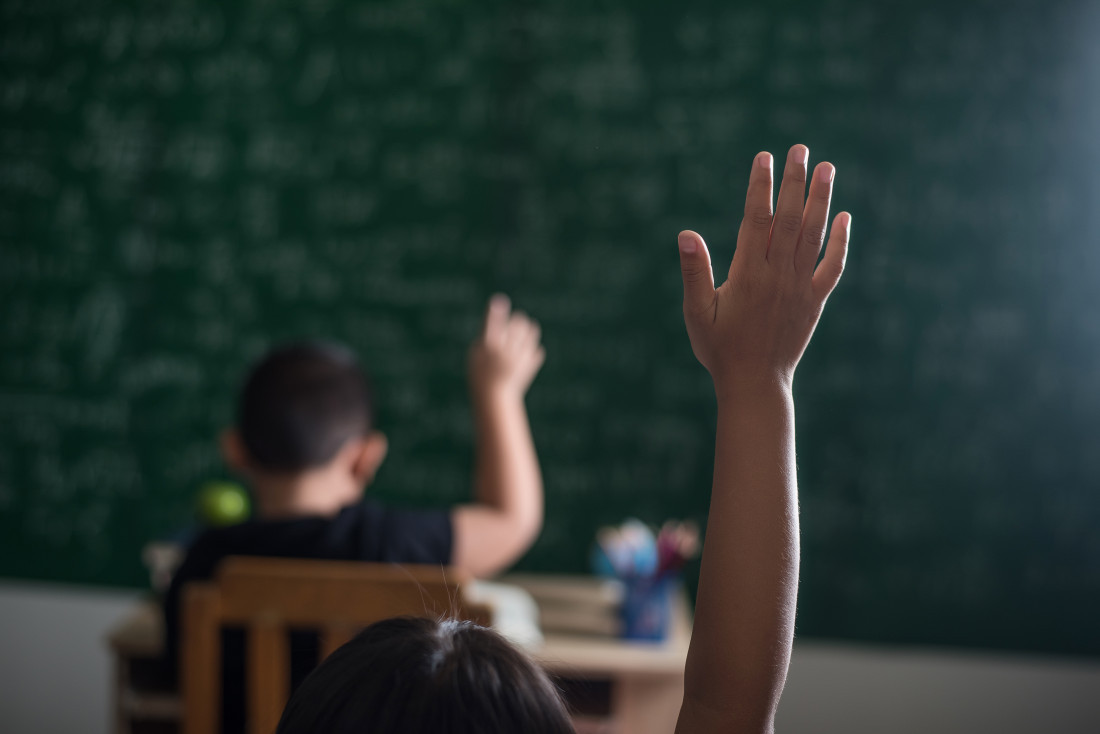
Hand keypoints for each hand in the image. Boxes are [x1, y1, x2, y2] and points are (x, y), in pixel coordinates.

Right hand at [468, 294, 545, 398]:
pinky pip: (537, 349)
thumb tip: (500, 313)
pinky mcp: (530, 364)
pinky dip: (531, 349)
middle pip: (518, 323)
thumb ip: (487, 334)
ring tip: (521, 334)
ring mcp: (520, 358)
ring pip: (532, 331)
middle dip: (517, 320)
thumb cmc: (481, 373)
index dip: (495, 312)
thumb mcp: (476, 354)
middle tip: (514, 322)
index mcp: (489, 348)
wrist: (495, 398)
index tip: (499, 300)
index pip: (492, 324)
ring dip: (528, 329)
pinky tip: (522, 355)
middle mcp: (505, 352)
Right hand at [677, 144, 849, 390]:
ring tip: (827, 167)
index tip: (764, 157)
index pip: (757, 219)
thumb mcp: (696, 312)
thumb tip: (686, 235)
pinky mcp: (815, 301)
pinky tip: (844, 216)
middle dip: (795, 180)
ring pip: (814, 234)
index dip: (761, 186)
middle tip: (799, 148)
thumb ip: (694, 271)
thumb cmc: (719, 348)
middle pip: (790, 218)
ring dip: (821, 199)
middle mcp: (779, 275)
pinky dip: (840, 241)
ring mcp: (800, 287)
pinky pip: (832, 266)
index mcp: (748, 274)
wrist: (754, 383)